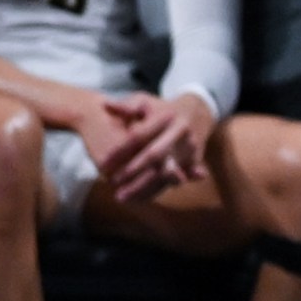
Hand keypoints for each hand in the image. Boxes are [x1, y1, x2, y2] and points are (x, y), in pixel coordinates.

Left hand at [93, 91, 213, 203]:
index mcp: (166, 116)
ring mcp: (190, 147)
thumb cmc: (162, 108)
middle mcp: (180, 132)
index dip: (120, 151)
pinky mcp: (195, 160)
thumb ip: (125, 105)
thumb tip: (106, 105)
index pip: (138, 136)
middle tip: (114, 182)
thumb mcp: (144, 101)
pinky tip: (140, 200)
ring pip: (166, 171)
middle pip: (155, 155)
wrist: (198, 112)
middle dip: (134, 171)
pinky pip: (176, 179)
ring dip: (144, 187)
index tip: (102, 164)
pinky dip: (158, 190)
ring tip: (122, 197)